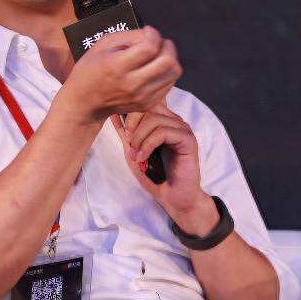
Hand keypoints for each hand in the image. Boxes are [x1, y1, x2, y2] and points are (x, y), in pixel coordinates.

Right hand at [59, 26, 181, 123]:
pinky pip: (169, 84)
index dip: (153, 34)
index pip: (150, 47)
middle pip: (168, 61)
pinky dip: (166, 73)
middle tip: (159, 42)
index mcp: (117, 66)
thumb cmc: (90, 70)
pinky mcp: (148, 104)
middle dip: (167, 46)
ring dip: (170, 59)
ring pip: (173, 73)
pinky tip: (154, 69)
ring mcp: (142, 97)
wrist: (85, 103)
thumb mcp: (103, 44)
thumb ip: (129, 36)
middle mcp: (132, 84)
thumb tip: (151, 35)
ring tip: (158, 55)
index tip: (147, 32)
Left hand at [110, 99, 216, 233]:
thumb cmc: (155, 175)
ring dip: (139, 138)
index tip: (124, 136)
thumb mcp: (133, 151)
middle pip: (148, 106)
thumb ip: (125, 133)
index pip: (145, 102)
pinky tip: (143, 157)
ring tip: (136, 155)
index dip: (130, 114)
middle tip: (129, 145)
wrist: (172, 197)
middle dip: (132, 125)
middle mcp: (174, 120)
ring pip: (154, 119)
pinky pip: (163, 132)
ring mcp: (182, 129)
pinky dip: (148, 145)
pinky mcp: (188, 140)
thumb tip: (112, 114)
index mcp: (163, 120)